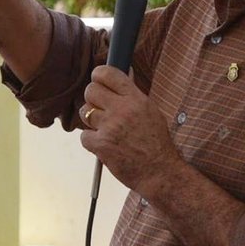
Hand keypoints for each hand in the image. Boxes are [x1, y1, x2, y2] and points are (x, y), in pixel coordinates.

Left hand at [79, 66, 182, 194]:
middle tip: (101, 109)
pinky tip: (105, 145)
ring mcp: (110, 127)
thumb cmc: (157, 144)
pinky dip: (91, 141)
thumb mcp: (151, 112)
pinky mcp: (101, 144)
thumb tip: (124, 73)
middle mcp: (122, 110)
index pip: (108, 74)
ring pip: (85, 112)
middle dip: (92, 99)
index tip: (97, 79)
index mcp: (136, 99)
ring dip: (91, 120)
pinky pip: (84, 135)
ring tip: (106, 129)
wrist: (160, 172)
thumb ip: (133, 95)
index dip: (98, 75)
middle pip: (90, 90)